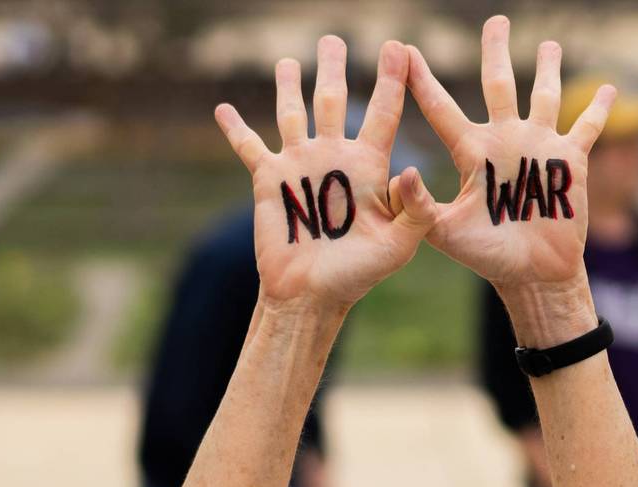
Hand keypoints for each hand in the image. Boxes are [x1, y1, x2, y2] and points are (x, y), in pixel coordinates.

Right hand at [215, 37, 436, 309]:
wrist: (311, 295)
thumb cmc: (359, 275)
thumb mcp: (398, 246)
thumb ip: (414, 210)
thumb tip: (410, 169)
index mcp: (369, 166)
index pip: (384, 113)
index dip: (393, 80)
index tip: (400, 48)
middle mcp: (335, 157)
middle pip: (334, 100)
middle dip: (334, 69)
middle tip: (334, 40)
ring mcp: (301, 165)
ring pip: (294, 113)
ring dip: (290, 86)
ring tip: (290, 60)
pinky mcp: (269, 179)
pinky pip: (249, 146)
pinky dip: (236, 128)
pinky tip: (224, 109)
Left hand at [406, 17, 615, 292]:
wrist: (532, 274)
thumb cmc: (486, 256)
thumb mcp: (445, 233)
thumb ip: (421, 205)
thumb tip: (403, 173)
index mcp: (472, 153)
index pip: (442, 108)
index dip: (422, 81)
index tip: (405, 50)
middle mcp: (503, 141)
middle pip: (498, 84)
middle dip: (496, 52)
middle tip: (496, 21)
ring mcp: (538, 147)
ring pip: (543, 96)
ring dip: (548, 70)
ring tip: (550, 44)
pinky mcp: (569, 161)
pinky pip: (587, 127)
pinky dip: (598, 108)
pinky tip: (608, 86)